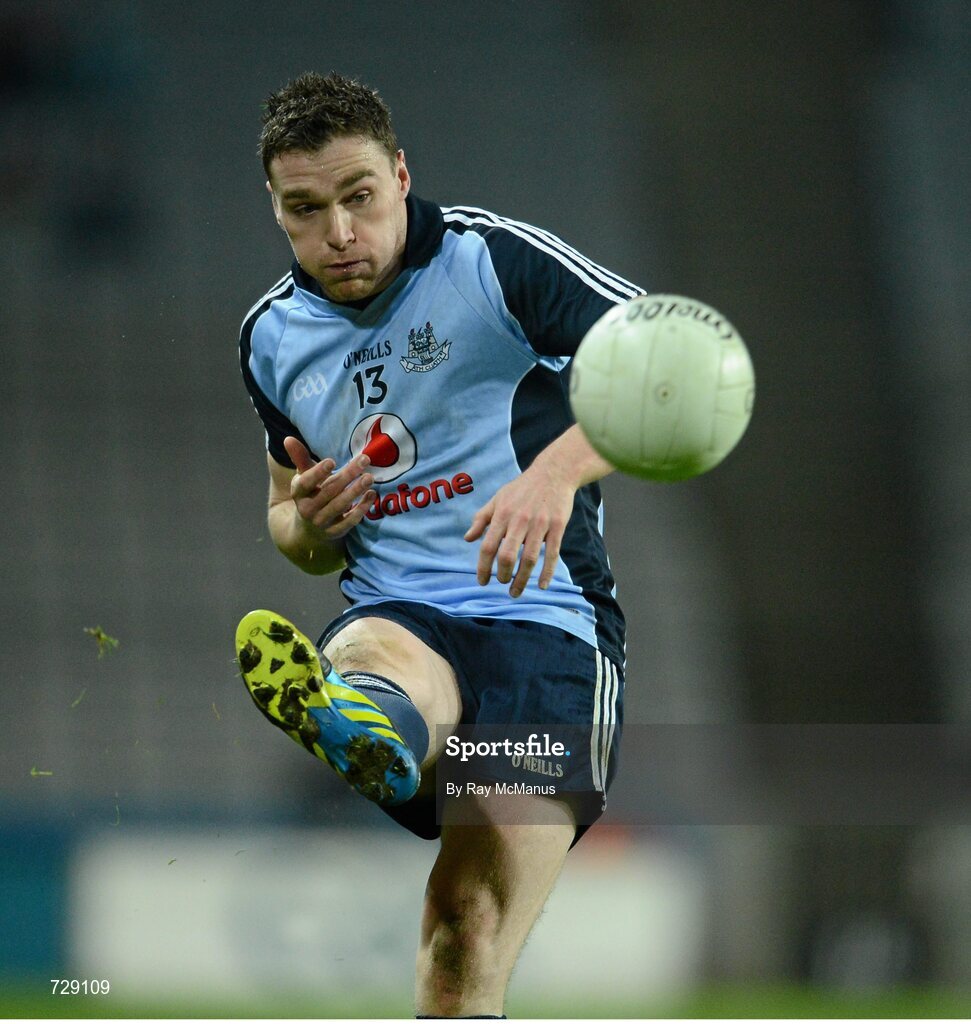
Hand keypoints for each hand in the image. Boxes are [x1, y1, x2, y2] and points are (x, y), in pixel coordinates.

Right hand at [284, 436, 375, 539]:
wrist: (309, 530)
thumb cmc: (310, 495)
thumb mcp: (303, 478)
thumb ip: (299, 458)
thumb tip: (288, 439)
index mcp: (299, 493)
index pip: (306, 483)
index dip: (317, 473)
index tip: (331, 461)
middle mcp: (308, 509)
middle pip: (328, 491)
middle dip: (347, 475)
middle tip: (364, 459)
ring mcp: (322, 522)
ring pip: (339, 505)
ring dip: (355, 491)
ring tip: (369, 477)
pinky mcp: (336, 532)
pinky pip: (350, 521)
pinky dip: (361, 509)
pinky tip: (371, 494)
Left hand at [464, 456, 574, 598]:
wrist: (554, 473)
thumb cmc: (522, 488)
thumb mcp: (498, 498)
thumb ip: (482, 518)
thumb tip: (467, 538)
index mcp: (502, 514)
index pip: (487, 546)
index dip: (483, 567)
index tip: (482, 581)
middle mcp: (519, 520)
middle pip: (507, 556)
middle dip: (503, 576)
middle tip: (502, 584)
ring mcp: (540, 524)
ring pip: (529, 559)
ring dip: (522, 580)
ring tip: (516, 592)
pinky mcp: (558, 526)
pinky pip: (552, 553)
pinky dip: (547, 572)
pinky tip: (542, 585)